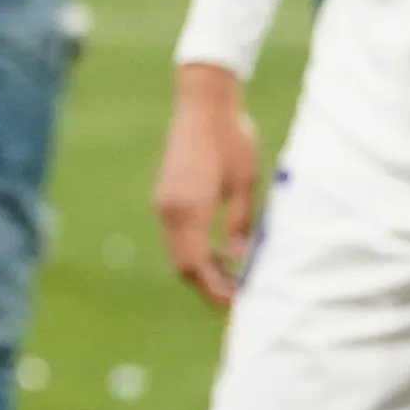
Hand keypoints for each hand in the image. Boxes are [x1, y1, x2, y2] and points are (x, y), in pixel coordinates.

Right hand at [157, 62, 263, 308]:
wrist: (203, 105)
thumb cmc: (232, 139)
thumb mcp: (246, 183)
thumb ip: (241, 223)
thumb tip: (241, 258)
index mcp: (189, 209)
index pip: (198, 264)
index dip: (216, 289)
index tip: (237, 304)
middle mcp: (169, 210)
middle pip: (182, 264)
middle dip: (207, 285)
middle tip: (236, 297)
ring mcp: (164, 202)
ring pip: (177, 251)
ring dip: (200, 268)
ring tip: (231, 277)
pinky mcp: (166, 195)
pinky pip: (176, 235)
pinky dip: (194, 250)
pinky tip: (218, 251)